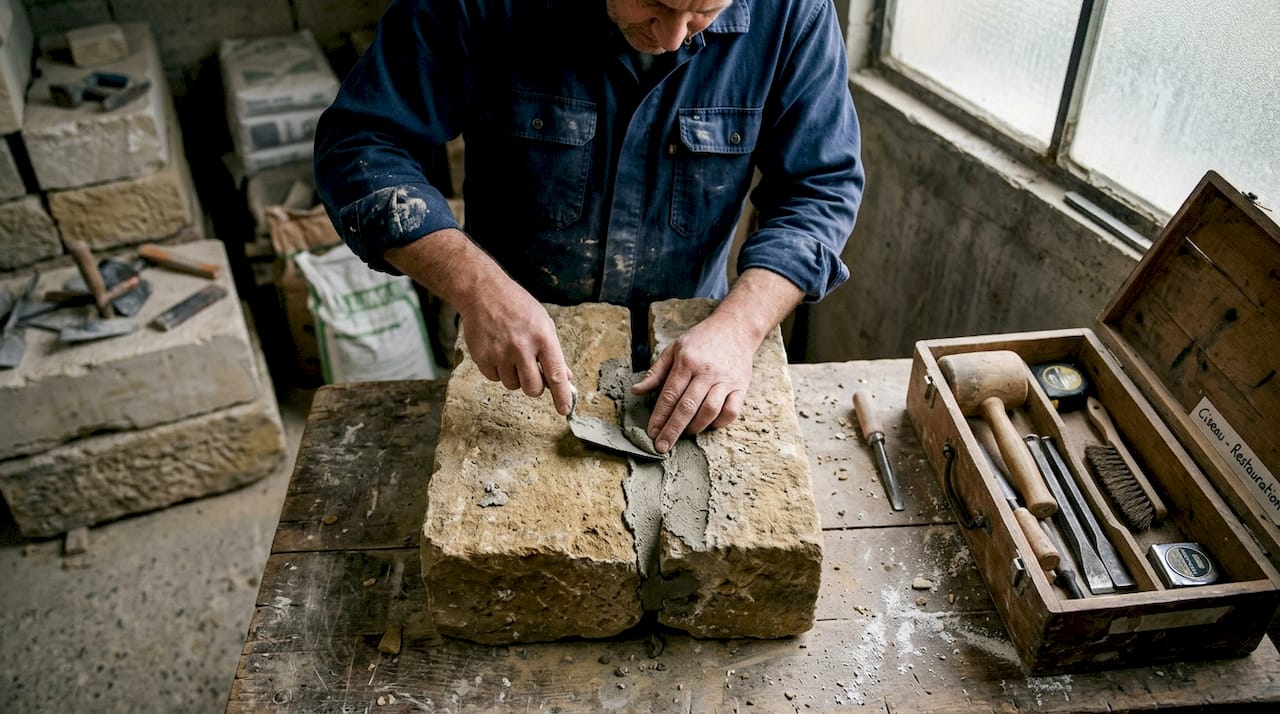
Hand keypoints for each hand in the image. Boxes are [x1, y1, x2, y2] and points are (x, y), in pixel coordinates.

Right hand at [384, 228, 574, 414]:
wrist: (482, 293)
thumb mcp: (543, 323)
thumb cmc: (517, 306)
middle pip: (533, 388)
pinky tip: (497, 352)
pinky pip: (495, 379)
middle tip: (531, 372)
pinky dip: (498, 371)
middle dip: (535, 387)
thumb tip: (566, 377)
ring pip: (513, 385)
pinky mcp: (482, 357)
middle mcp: (521, 347)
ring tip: (511, 354)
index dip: (562, 396)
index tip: (564, 409)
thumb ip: (554, 352)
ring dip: (515, 376)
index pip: (556, 375)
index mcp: (542, 337)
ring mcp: (500, 353)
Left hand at [630, 313, 755, 452]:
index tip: (651, 433)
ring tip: (685, 434)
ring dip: (695, 427)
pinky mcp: (741, 386)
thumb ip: (656, 372)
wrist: (735, 328)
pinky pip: (731, 411)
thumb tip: (636, 391)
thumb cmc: (701, 340)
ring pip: (709, 411)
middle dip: (673, 429)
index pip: (670, 394)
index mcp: (687, 361)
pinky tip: (708, 425)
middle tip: (662, 446)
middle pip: (687, 406)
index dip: (659, 416)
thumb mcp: (674, 349)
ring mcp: (726, 380)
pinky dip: (719, 423)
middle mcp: (706, 371)